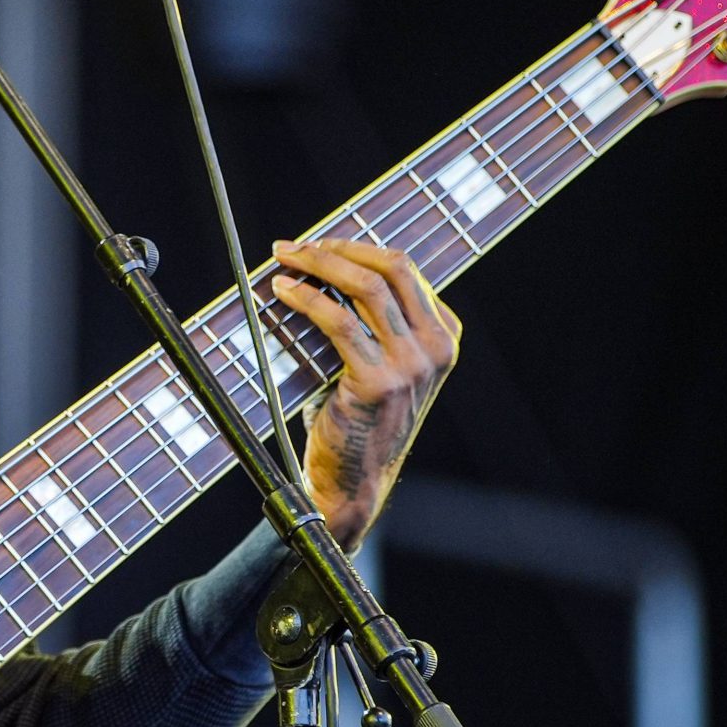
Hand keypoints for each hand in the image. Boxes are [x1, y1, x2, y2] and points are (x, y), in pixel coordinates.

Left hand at [268, 237, 460, 547]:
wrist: (355, 482)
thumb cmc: (357, 421)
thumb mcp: (380, 366)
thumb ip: (374, 324)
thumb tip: (322, 268)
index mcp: (444, 337)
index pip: (405, 270)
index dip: (356, 248)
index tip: (318, 244)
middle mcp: (436, 348)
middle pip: (391, 268)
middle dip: (338, 247)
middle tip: (296, 247)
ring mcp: (412, 366)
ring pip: (367, 288)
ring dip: (319, 265)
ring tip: (285, 261)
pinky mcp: (379, 382)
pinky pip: (340, 323)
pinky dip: (307, 299)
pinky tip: (282, 292)